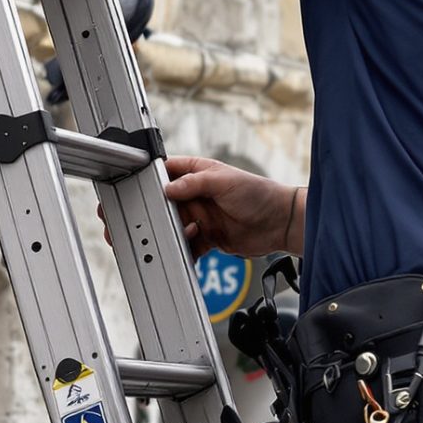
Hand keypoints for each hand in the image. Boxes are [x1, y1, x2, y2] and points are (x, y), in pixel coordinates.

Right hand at [163, 155, 300, 257]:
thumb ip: (195, 183)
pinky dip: (186, 250)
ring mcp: (203, 217)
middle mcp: (198, 195)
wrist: (280, 224)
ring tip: (181, 234)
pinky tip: (186, 251)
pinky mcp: (210, 237)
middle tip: (154, 219)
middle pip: (169, 202)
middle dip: (161, 211)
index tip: (143, 188)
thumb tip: (169, 188)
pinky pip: (190, 245)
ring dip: (174, 232)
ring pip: (177, 225)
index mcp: (200, 173)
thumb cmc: (258, 193)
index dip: (156, 178)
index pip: (170, 171)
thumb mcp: (224, 181)